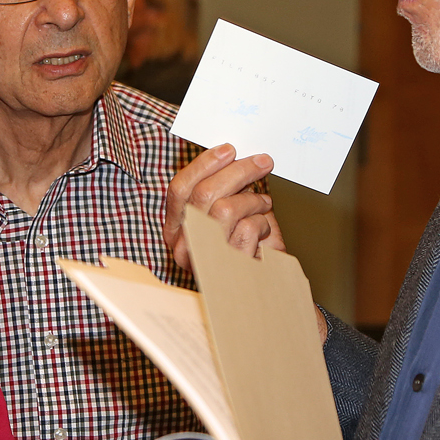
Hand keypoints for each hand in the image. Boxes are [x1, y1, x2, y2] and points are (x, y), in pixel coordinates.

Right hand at [164, 143, 281, 269]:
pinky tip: (264, 227)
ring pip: (226, 208)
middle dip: (238, 171)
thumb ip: (220, 192)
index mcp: (175, 230)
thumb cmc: (242, 249)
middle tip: (262, 162)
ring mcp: (204, 258)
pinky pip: (248, 228)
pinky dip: (262, 222)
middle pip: (204, 193)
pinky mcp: (229, 268)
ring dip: (253, 200)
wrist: (259, 290)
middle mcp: (183, 245)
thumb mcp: (223, 218)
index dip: (203, 164)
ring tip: (263, 203)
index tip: (228, 150)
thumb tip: (233, 158)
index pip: (179, 189)